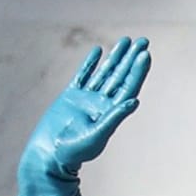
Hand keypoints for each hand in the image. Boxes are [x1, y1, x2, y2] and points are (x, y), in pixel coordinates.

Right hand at [16, 35, 150, 195]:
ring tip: (126, 40)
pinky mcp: (70, 96)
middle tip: (143, 41)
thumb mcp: (97, 134)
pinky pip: (82, 76)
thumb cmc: (74, 151)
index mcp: (110, 113)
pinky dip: (90, 63)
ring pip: (104, 73)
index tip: (145, 54)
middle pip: (120, 76)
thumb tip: (134, 101)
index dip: (138, 71)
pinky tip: (98, 50)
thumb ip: (114, 117)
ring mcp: (86, 99)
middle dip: (131, 59)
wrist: (49, 155)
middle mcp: (101, 104)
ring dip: (115, 57)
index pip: (128, 87)